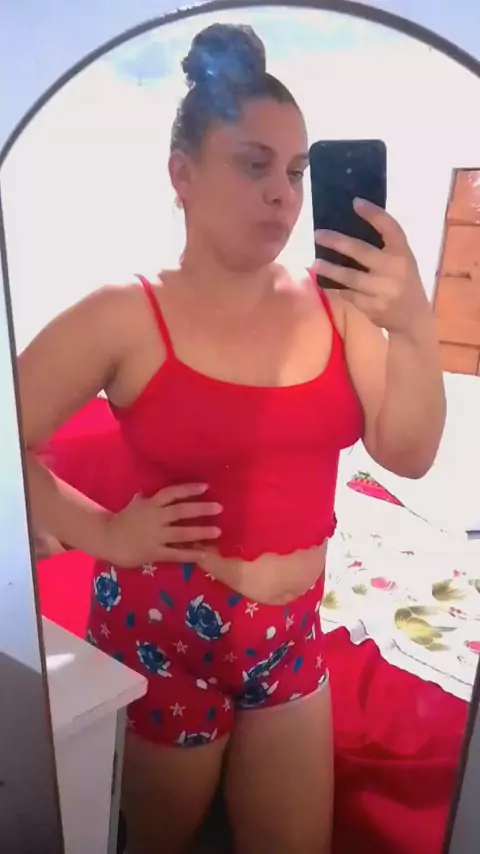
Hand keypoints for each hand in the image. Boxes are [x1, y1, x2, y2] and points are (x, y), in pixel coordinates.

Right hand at [104, 483, 221, 568]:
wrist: (106, 540)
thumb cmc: (122, 521)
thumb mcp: (135, 505)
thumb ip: (146, 499)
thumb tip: (152, 490)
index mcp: (150, 504)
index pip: (172, 493)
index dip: (189, 489)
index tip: (206, 486)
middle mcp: (154, 518)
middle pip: (180, 511)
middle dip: (201, 509)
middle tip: (219, 507)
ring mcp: (155, 536)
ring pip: (181, 533)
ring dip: (200, 532)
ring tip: (218, 531)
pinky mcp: (153, 553)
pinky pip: (175, 554)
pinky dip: (190, 554)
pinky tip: (204, 554)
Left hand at [314, 199, 431, 338]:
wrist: (412, 318)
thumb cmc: (403, 282)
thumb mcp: (402, 261)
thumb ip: (384, 248)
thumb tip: (349, 227)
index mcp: (403, 254)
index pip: (390, 228)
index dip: (374, 214)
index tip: (356, 202)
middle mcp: (394, 270)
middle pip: (361, 251)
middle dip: (337, 242)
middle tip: (318, 234)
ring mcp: (382, 290)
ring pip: (349, 276)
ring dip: (329, 268)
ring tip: (315, 263)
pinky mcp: (371, 306)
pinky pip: (347, 293)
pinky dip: (335, 286)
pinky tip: (325, 280)